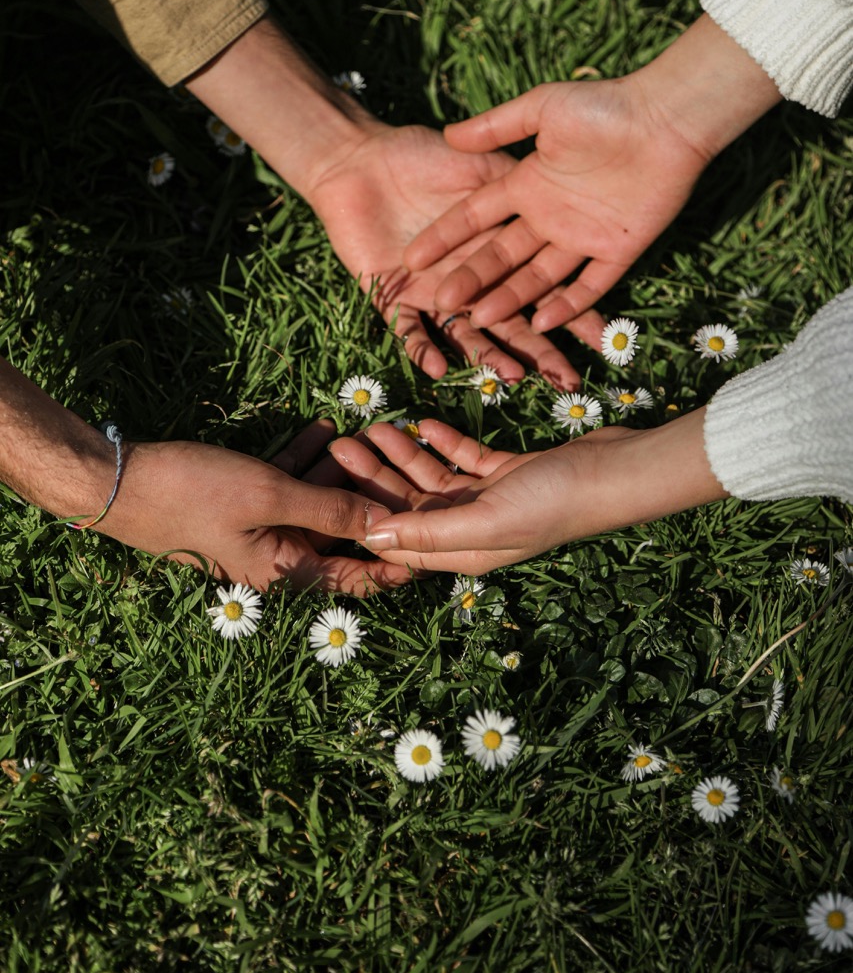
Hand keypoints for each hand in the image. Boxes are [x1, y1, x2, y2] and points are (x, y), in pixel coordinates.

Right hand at [96, 421, 413, 592]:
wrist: (115, 480)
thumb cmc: (192, 491)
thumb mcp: (269, 496)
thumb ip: (330, 511)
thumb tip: (386, 527)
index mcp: (286, 573)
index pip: (356, 579)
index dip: (396, 561)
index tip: (432, 537)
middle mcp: (276, 559)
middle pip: (340, 537)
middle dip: (370, 501)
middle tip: (405, 469)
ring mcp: (258, 531)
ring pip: (314, 504)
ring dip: (338, 473)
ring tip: (369, 437)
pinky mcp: (240, 505)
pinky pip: (284, 485)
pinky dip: (304, 460)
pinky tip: (326, 428)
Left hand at [307, 122, 600, 387]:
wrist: (358, 159)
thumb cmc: (420, 154)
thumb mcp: (479, 165)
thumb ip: (516, 186)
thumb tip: (562, 200)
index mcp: (496, 251)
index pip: (541, 288)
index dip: (572, 313)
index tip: (602, 341)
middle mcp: (470, 280)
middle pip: (511, 323)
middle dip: (539, 353)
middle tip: (566, 380)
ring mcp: (432, 294)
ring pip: (465, 336)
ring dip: (488, 358)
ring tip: (510, 380)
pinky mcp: (391, 298)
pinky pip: (408, 332)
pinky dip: (422, 351)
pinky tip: (440, 370)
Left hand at [330, 410, 725, 573]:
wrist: (617, 472)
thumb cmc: (554, 501)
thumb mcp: (484, 519)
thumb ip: (426, 530)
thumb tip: (369, 539)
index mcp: (462, 551)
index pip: (397, 543)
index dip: (360, 520)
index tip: (327, 492)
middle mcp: (472, 531)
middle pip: (409, 506)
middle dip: (374, 477)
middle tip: (340, 445)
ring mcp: (491, 502)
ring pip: (433, 480)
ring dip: (403, 455)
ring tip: (375, 426)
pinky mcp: (509, 474)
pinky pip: (465, 460)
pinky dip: (443, 443)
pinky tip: (422, 422)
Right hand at [403, 15, 781, 333]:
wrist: (667, 118)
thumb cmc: (605, 106)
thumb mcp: (543, 108)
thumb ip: (497, 126)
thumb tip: (449, 136)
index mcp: (527, 184)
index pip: (476, 217)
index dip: (445, 237)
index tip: (412, 257)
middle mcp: (549, 216)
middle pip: (501, 255)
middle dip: (471, 277)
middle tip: (440, 300)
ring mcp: (582, 237)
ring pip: (538, 277)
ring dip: (510, 299)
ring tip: (480, 320)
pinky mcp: (617, 251)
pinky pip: (588, 286)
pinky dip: (567, 305)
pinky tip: (540, 323)